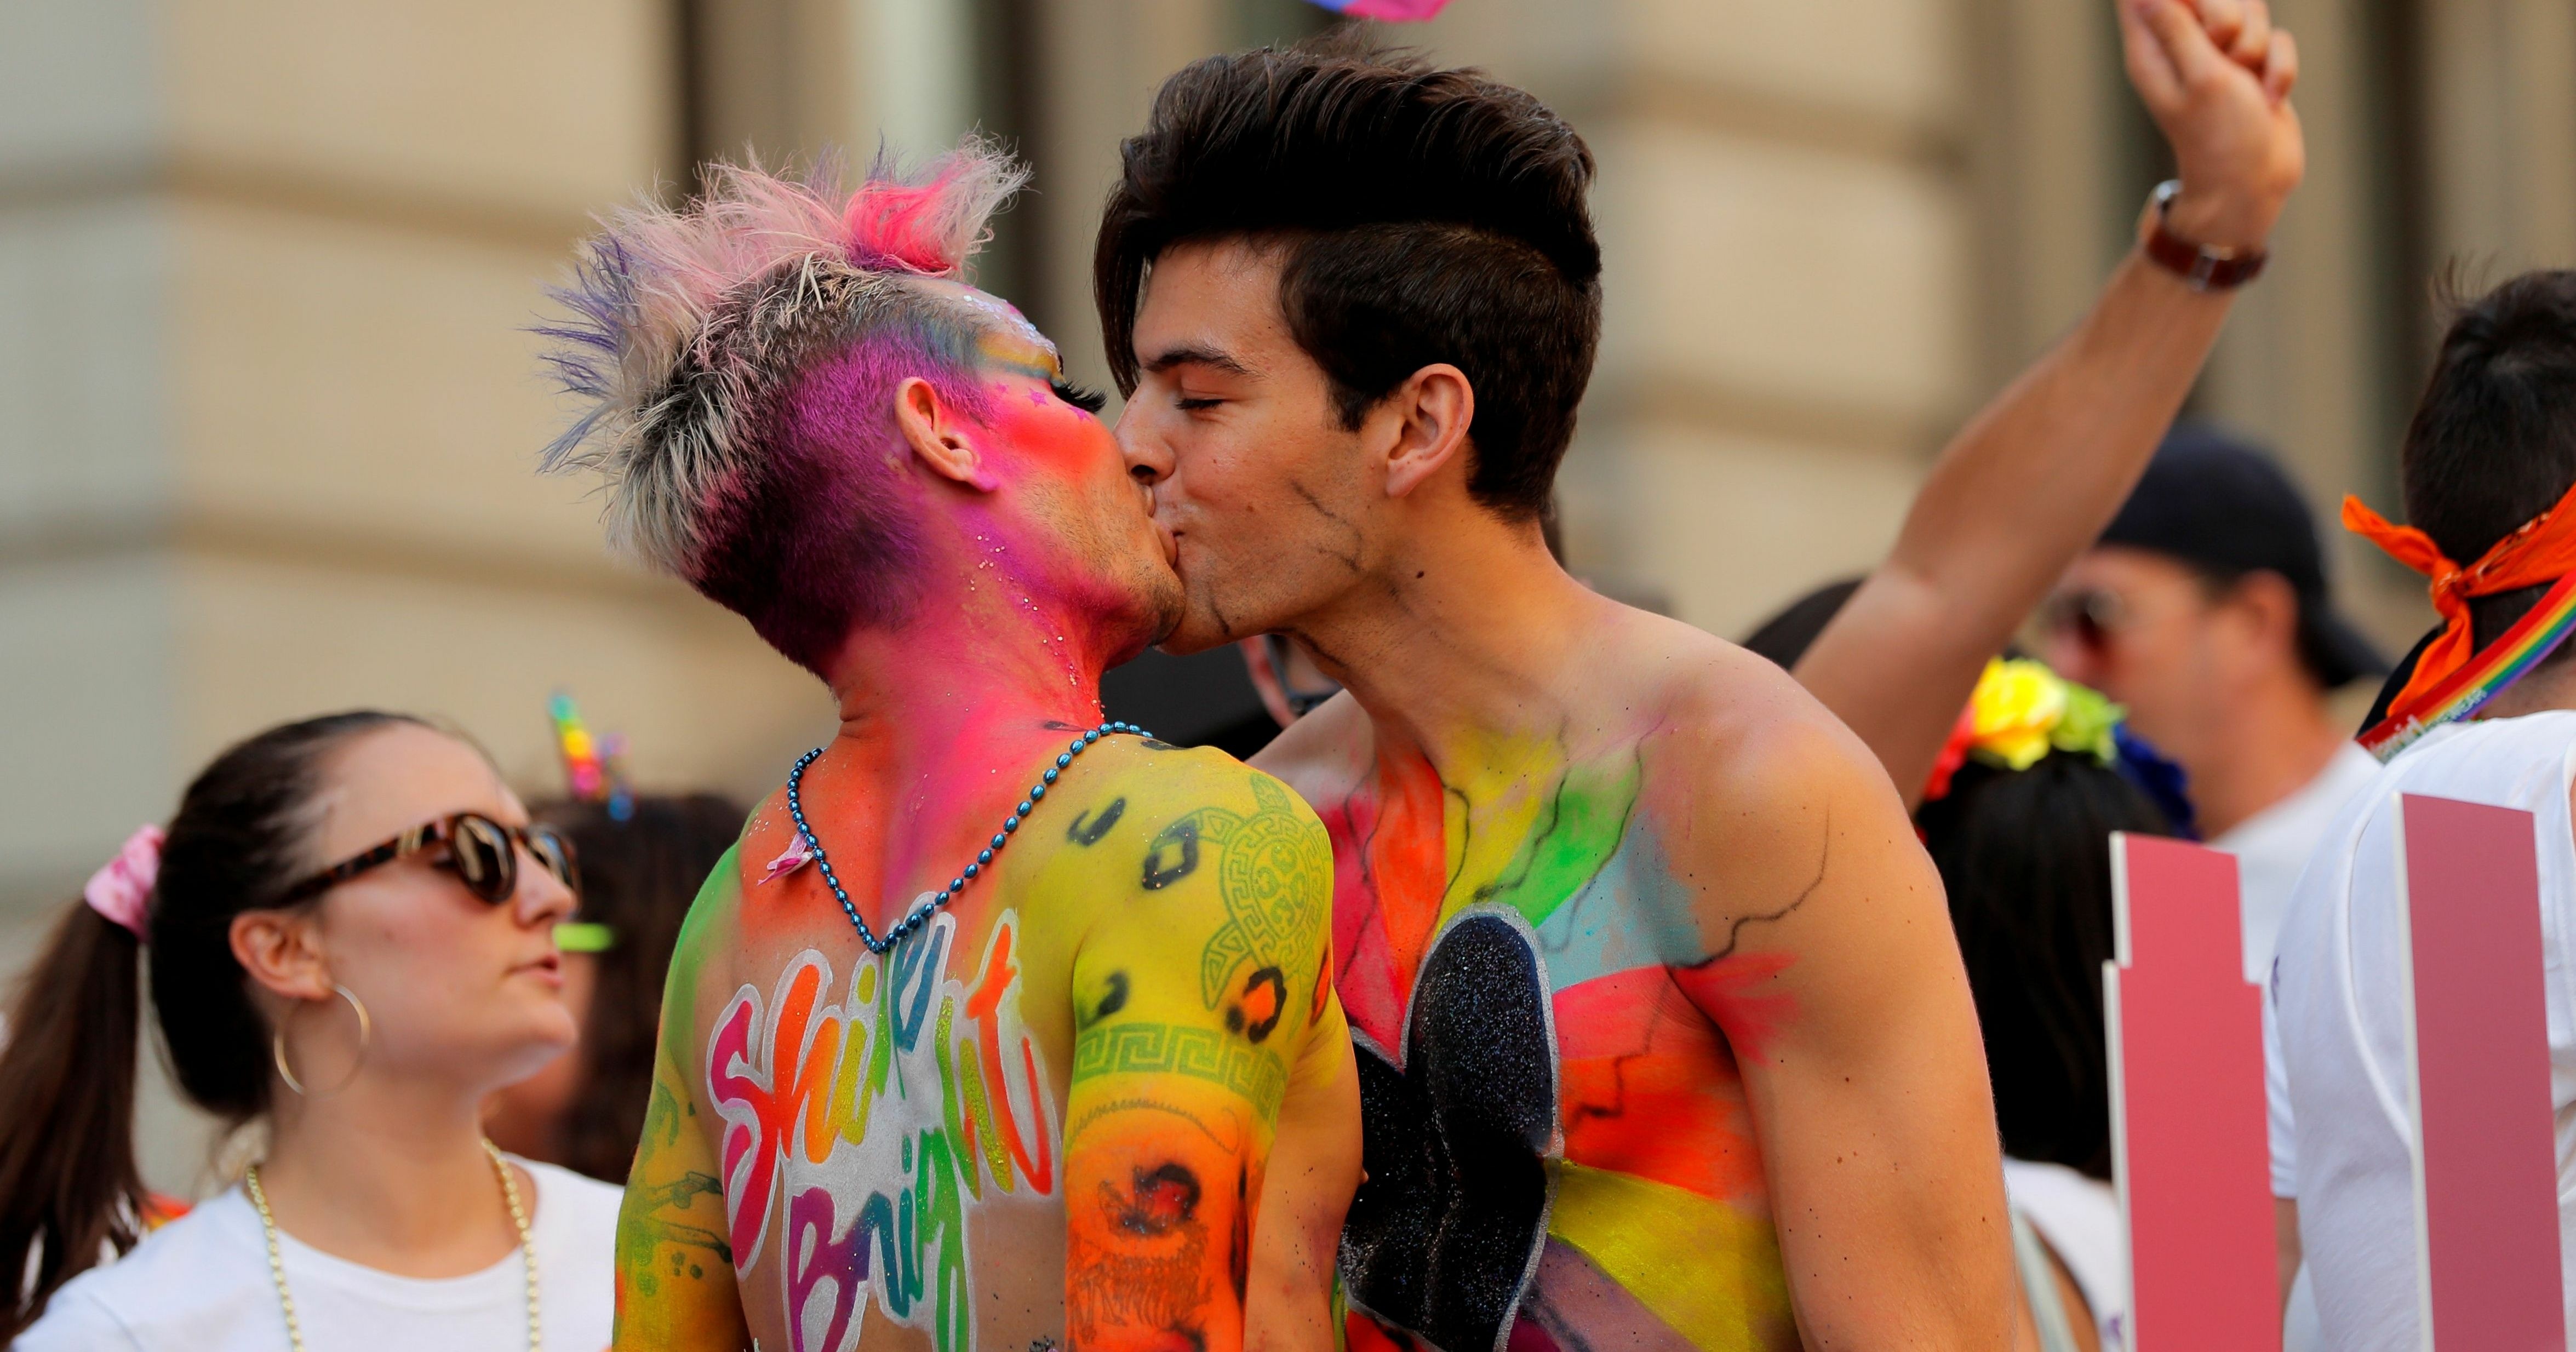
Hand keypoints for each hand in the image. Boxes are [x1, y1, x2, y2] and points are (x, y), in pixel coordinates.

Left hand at [2121, 0, 2303, 251]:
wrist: (2255, 182)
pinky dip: (2278, 68)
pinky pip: (2276, 38)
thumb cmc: (2221, 137)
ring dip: (2257, 46)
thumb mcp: (2201, 76)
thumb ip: (2178, 26)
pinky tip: (2268, 98)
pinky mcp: (2253, 64)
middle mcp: (2182, 46)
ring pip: (2248, 8)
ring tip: (2246, 82)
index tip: (2204, 28)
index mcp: (2152, 50)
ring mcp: (2219, 54)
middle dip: (2229, 16)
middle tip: (2224, 52)